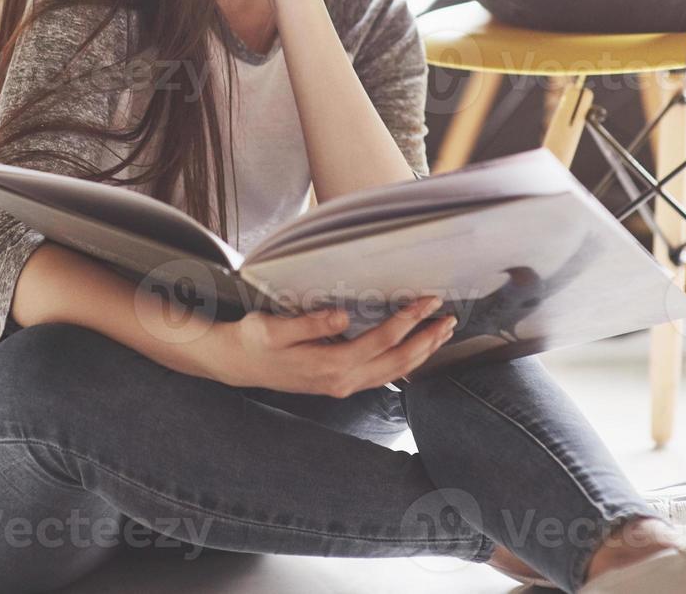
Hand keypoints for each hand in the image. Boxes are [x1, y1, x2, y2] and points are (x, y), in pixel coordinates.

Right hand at [210, 295, 457, 395]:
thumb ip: (309, 324)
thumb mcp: (273, 328)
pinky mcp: (340, 383)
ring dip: (421, 352)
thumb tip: (341, 316)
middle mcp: (342, 381)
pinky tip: (416, 350)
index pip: (380, 341)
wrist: (236, 365)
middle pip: (397, 361)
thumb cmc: (253, 341)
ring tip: (442, 332)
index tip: (426, 301)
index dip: (407, 320)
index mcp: (330, 366)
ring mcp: (343, 386)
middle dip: (426, 339)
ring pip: (394, 372)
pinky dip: (405, 362)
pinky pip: (383, 375)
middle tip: (449, 317)